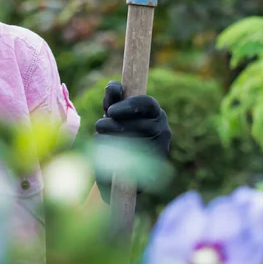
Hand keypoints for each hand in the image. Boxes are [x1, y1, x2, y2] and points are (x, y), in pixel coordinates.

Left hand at [94, 81, 170, 201]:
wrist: (120, 178)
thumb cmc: (115, 137)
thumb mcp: (113, 116)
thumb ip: (112, 100)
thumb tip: (113, 86)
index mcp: (154, 113)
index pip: (146, 103)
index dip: (127, 104)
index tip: (109, 111)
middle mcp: (162, 129)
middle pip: (136, 124)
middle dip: (112, 124)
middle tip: (99, 127)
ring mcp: (160, 150)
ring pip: (131, 142)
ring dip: (109, 141)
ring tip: (101, 142)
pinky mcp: (150, 172)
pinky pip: (130, 163)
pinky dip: (114, 160)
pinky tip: (107, 160)